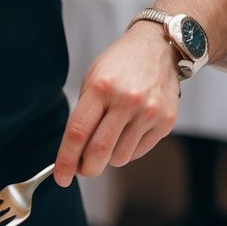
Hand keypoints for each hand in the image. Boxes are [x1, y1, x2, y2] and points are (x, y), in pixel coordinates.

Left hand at [53, 22, 179, 185]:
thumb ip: (84, 114)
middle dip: (86, 168)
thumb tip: (74, 153)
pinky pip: (139, 152)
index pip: (78, 133)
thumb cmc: (120, 64)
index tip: (61, 177)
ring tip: (109, 138)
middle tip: (81, 169)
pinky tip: (127, 132)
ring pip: (120, 158)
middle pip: (99, 152)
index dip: (66, 160)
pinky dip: (128, 150)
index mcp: (101, 88)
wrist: (158, 48)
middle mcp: (126, 101)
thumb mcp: (93, 79)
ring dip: (108, 158)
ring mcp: (148, 112)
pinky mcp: (165, 122)